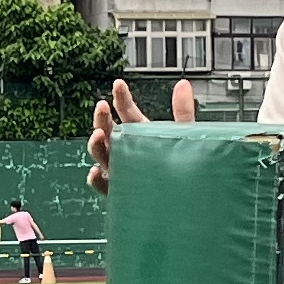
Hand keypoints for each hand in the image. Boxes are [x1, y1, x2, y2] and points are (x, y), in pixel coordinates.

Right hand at [86, 75, 196, 191]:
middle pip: (108, 132)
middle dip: (101, 118)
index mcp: (141, 135)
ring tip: (98, 135)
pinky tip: (96, 172)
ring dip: (95, 145)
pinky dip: (96, 180)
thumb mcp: (184, 136)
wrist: (187, 199)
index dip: (121, 98)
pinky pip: (104, 187)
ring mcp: (121, 171)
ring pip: (101, 156)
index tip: (118, 84)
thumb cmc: (185, 167)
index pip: (126, 113)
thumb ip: (183, 111)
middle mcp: (127, 151)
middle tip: (101, 106)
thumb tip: (182, 84)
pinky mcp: (120, 192)